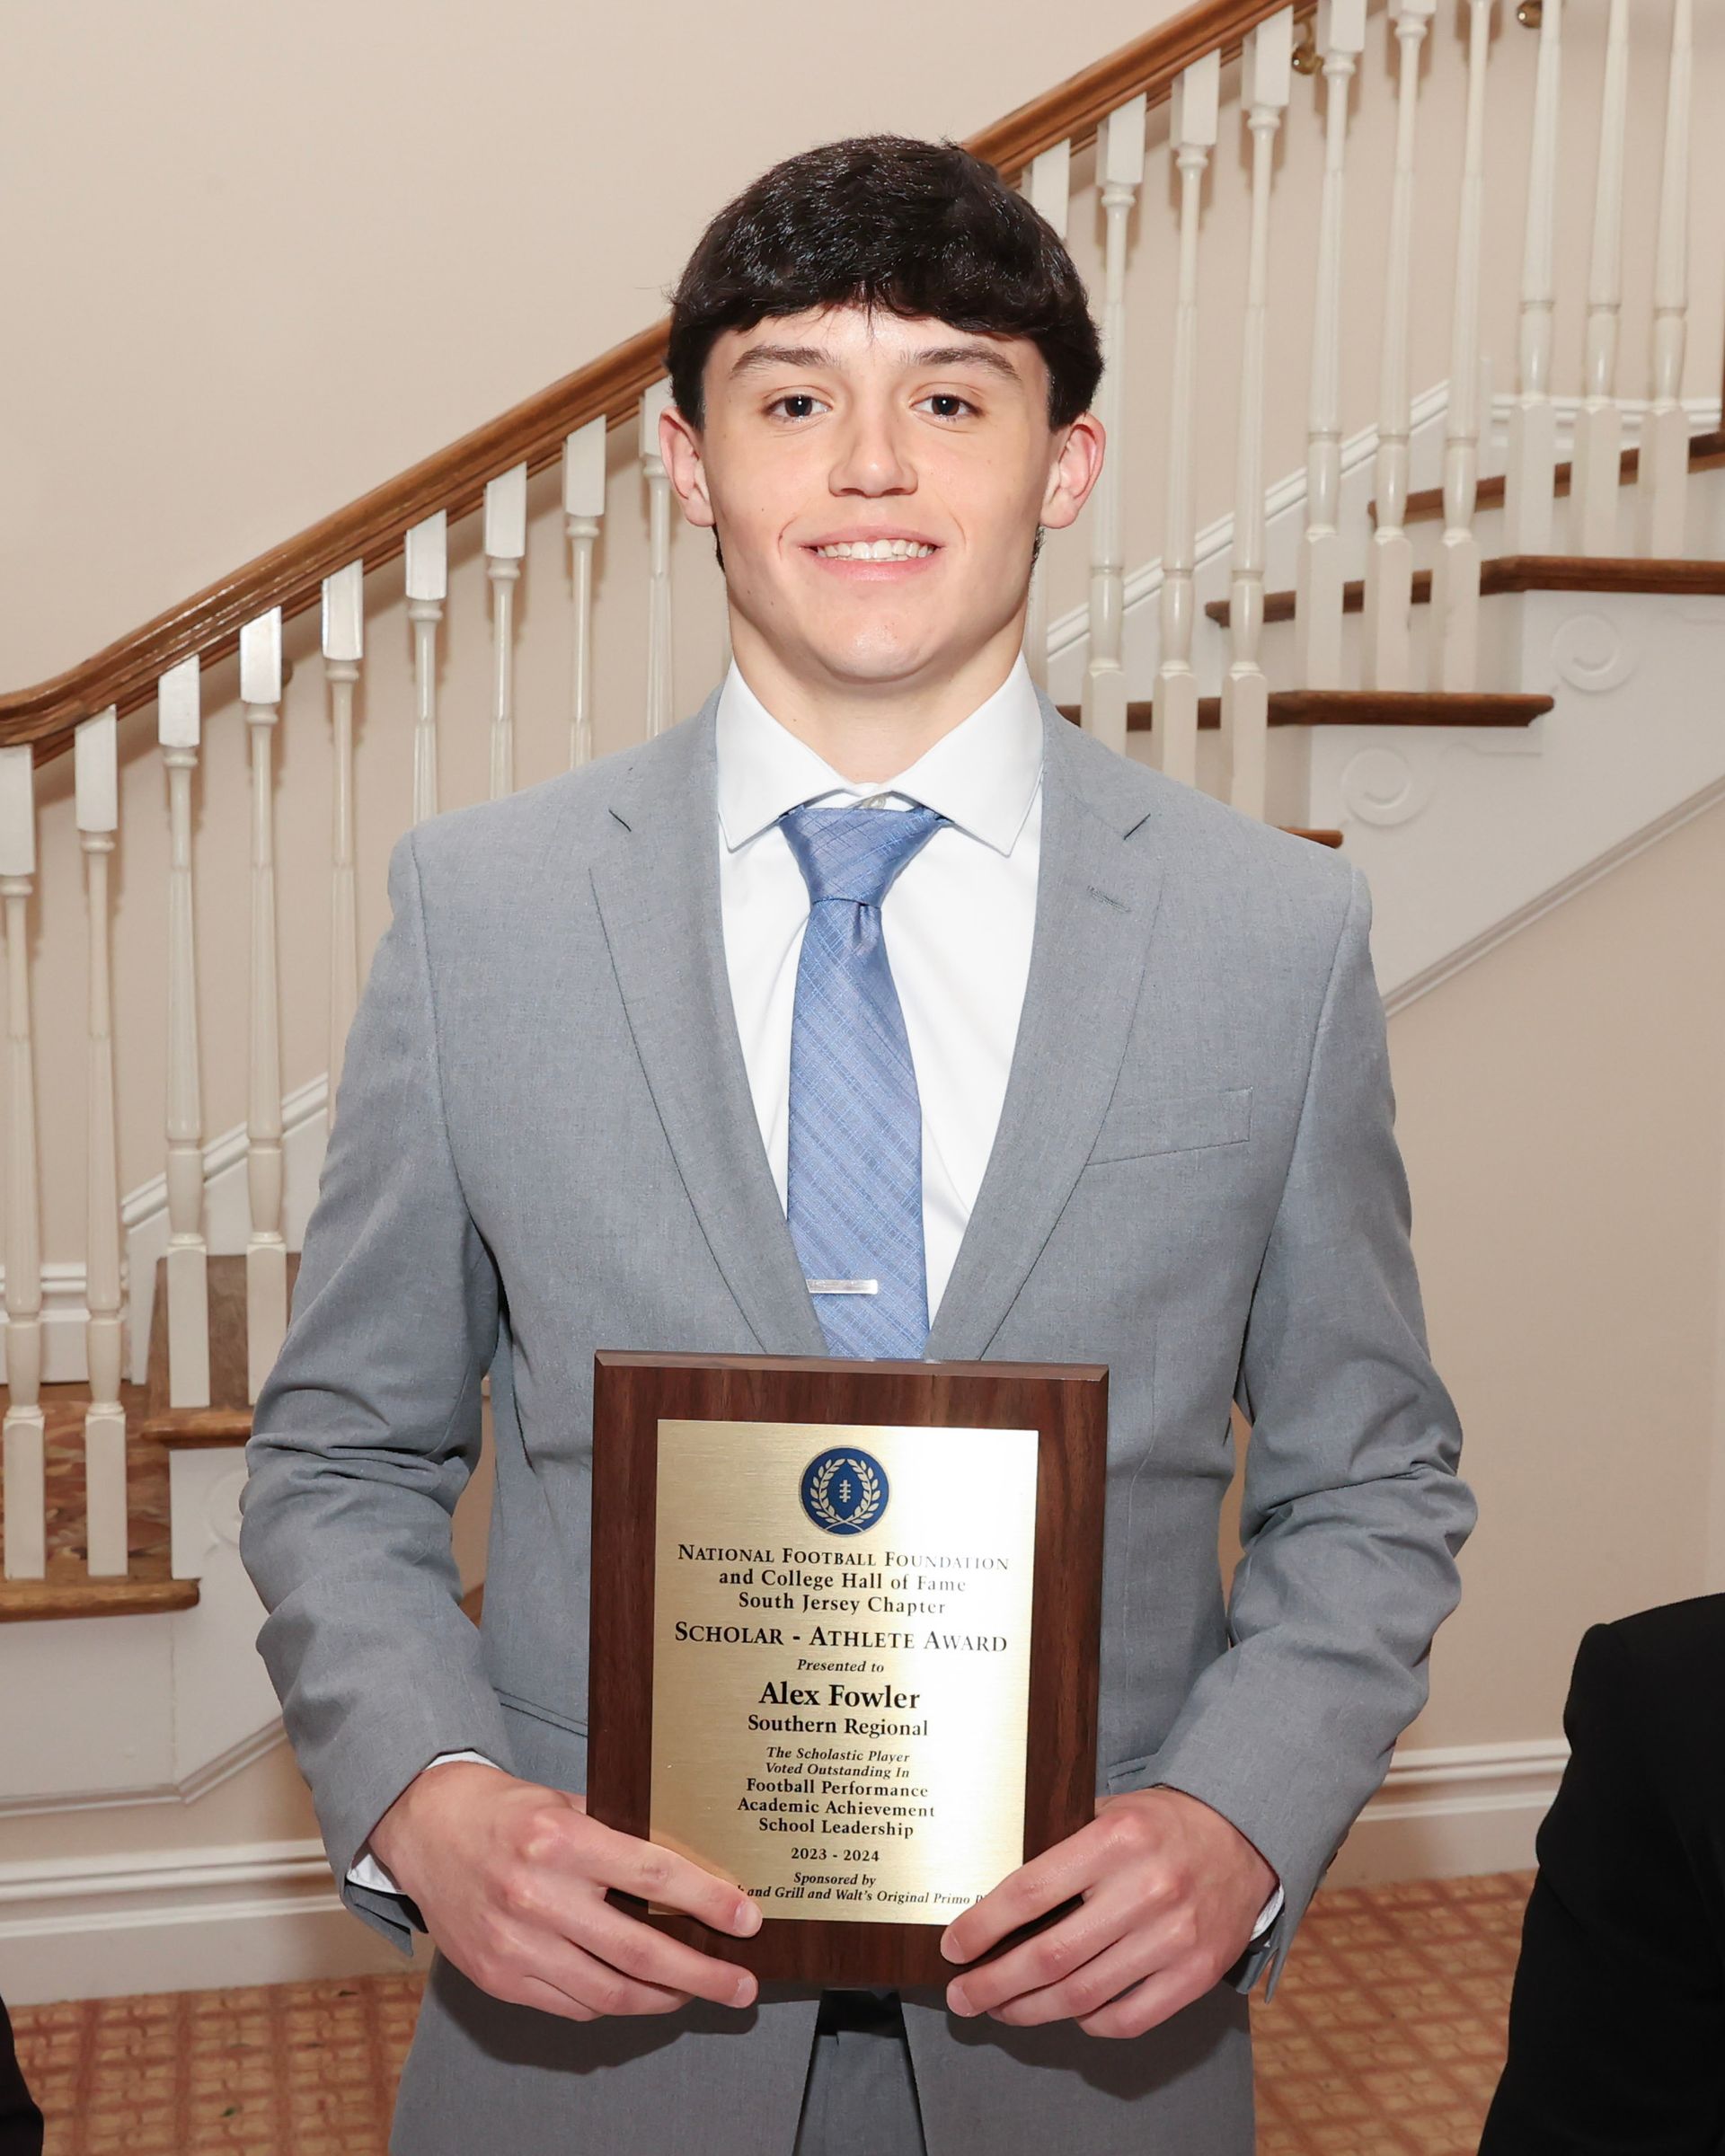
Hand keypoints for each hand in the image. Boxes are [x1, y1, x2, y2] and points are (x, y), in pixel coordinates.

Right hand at [368, 1760, 761, 2022]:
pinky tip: (633, 1991)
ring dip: (661, 1997)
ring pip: (608, 1991)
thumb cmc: (506, 1810)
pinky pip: (571, 2005)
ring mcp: (515, 1943)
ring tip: (693, 1990)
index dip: (708, 1901)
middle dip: (702, 1973)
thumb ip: (620, 1836)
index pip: (653, 1877)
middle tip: (740, 1984)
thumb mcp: (568, 1803)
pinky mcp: (499, 1977)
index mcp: (561, 1839)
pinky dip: (611, 2002)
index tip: (747, 1919)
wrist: (426, 1827)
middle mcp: (537, 1895)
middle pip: (639, 1951)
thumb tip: (688, 1873)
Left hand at [939, 1787, 1275, 2038]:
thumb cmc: (1161, 1824)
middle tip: (963, 1996)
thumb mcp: (1110, 1809)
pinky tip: (1067, 2013)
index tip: (955, 1947)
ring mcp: (1175, 1937)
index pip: (1031, 1891)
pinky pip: (1129, 2017)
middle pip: (1051, 1955)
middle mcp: (1146, 1888)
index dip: (984, 1926)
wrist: (1244, 1836)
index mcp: (1116, 1839)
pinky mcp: (1197, 1973)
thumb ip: (1061, 1843)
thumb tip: (992, 1888)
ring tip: (1002, 2009)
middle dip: (995, 1984)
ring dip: (1031, 2009)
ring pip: (1083, 1995)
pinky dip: (1089, 2022)